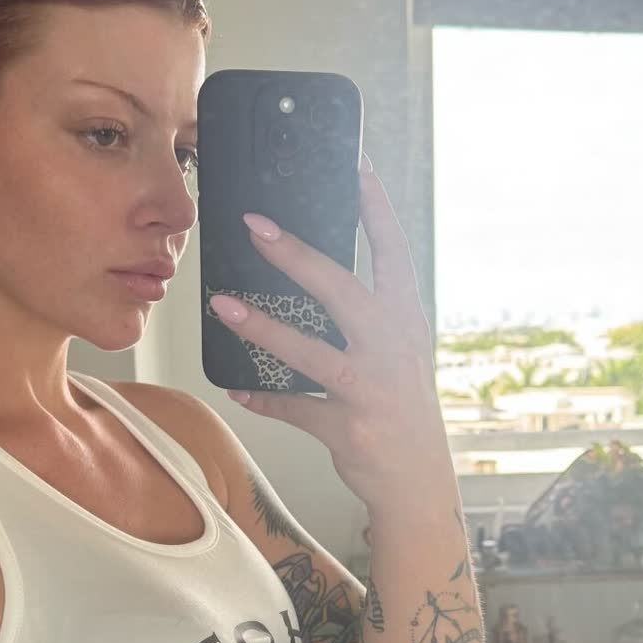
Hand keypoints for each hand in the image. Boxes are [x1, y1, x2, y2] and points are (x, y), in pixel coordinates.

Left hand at [209, 159, 453, 507]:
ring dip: (262, 327)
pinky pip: (295, 408)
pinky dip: (264, 398)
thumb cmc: (402, 406)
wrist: (419, 480)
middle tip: (256, 226)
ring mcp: (371, 387)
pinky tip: (238, 387)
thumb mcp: (397, 351)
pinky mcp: (350, 426)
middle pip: (342, 289)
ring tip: (223, 304)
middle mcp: (393, 346)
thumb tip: (311, 276)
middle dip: (296, 255)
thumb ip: (363, 315)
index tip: (352, 163)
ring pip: (310, 351)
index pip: (392, 249)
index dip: (373, 205)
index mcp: (406, 318)